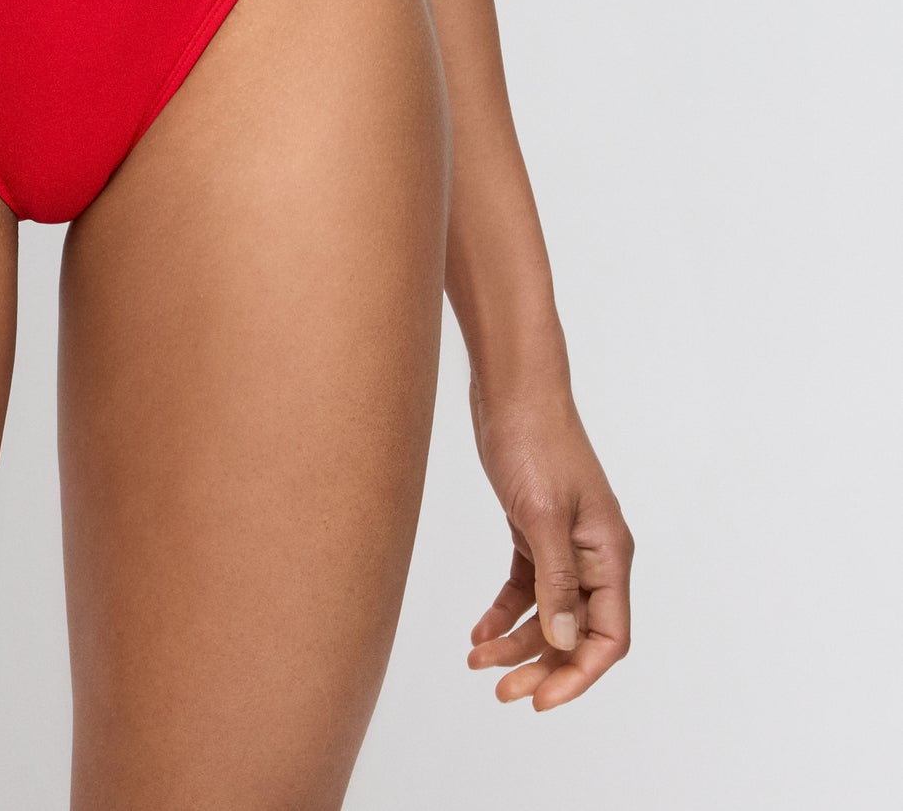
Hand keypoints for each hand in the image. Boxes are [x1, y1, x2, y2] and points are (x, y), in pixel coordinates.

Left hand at [466, 383, 631, 709]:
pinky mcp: (535, 530)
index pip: (608, 636)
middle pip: (576, 633)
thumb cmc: (534, 442)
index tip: (541, 701)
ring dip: (517, 642)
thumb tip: (564, 642)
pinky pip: (526, 586)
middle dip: (543, 667)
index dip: (579, 675)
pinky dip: (505, 611)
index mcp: (609, 554)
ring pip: (547, 613)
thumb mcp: (542, 514)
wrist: (511, 388)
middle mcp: (593, 555)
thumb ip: (555, 579)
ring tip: (478, 663)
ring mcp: (564, 543)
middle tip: (503, 694)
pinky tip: (479, 633)